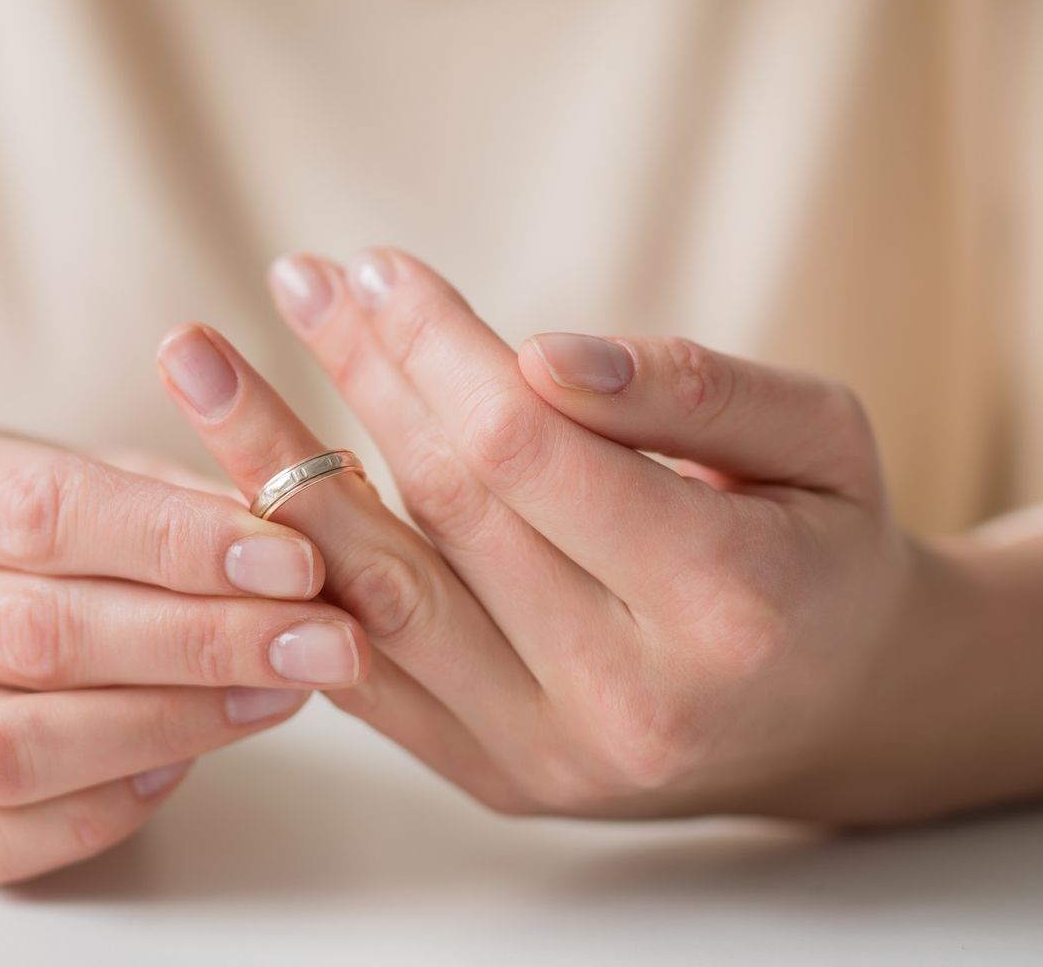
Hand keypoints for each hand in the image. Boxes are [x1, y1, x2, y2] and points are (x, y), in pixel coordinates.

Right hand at [0, 419, 369, 882]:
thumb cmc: (32, 520)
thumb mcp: (95, 470)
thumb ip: (180, 500)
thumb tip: (292, 551)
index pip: (40, 509)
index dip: (179, 542)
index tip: (294, 563)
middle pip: (33, 632)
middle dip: (200, 640)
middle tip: (320, 642)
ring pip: (11, 747)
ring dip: (168, 724)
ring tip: (275, 693)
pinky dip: (108, 804)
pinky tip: (186, 757)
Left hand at [157, 249, 1042, 822]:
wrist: (836, 708)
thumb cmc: (826, 544)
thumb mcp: (822, 437)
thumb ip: (692, 388)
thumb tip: (543, 354)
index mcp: (727, 605)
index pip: (533, 454)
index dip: (439, 349)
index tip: (377, 264)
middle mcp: (627, 700)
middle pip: (447, 512)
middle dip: (362, 379)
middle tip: (299, 279)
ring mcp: (547, 756)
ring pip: (376, 596)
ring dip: (279, 470)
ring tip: (207, 366)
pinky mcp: (493, 777)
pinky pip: (364, 667)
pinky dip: (297, 571)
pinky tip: (245, 481)